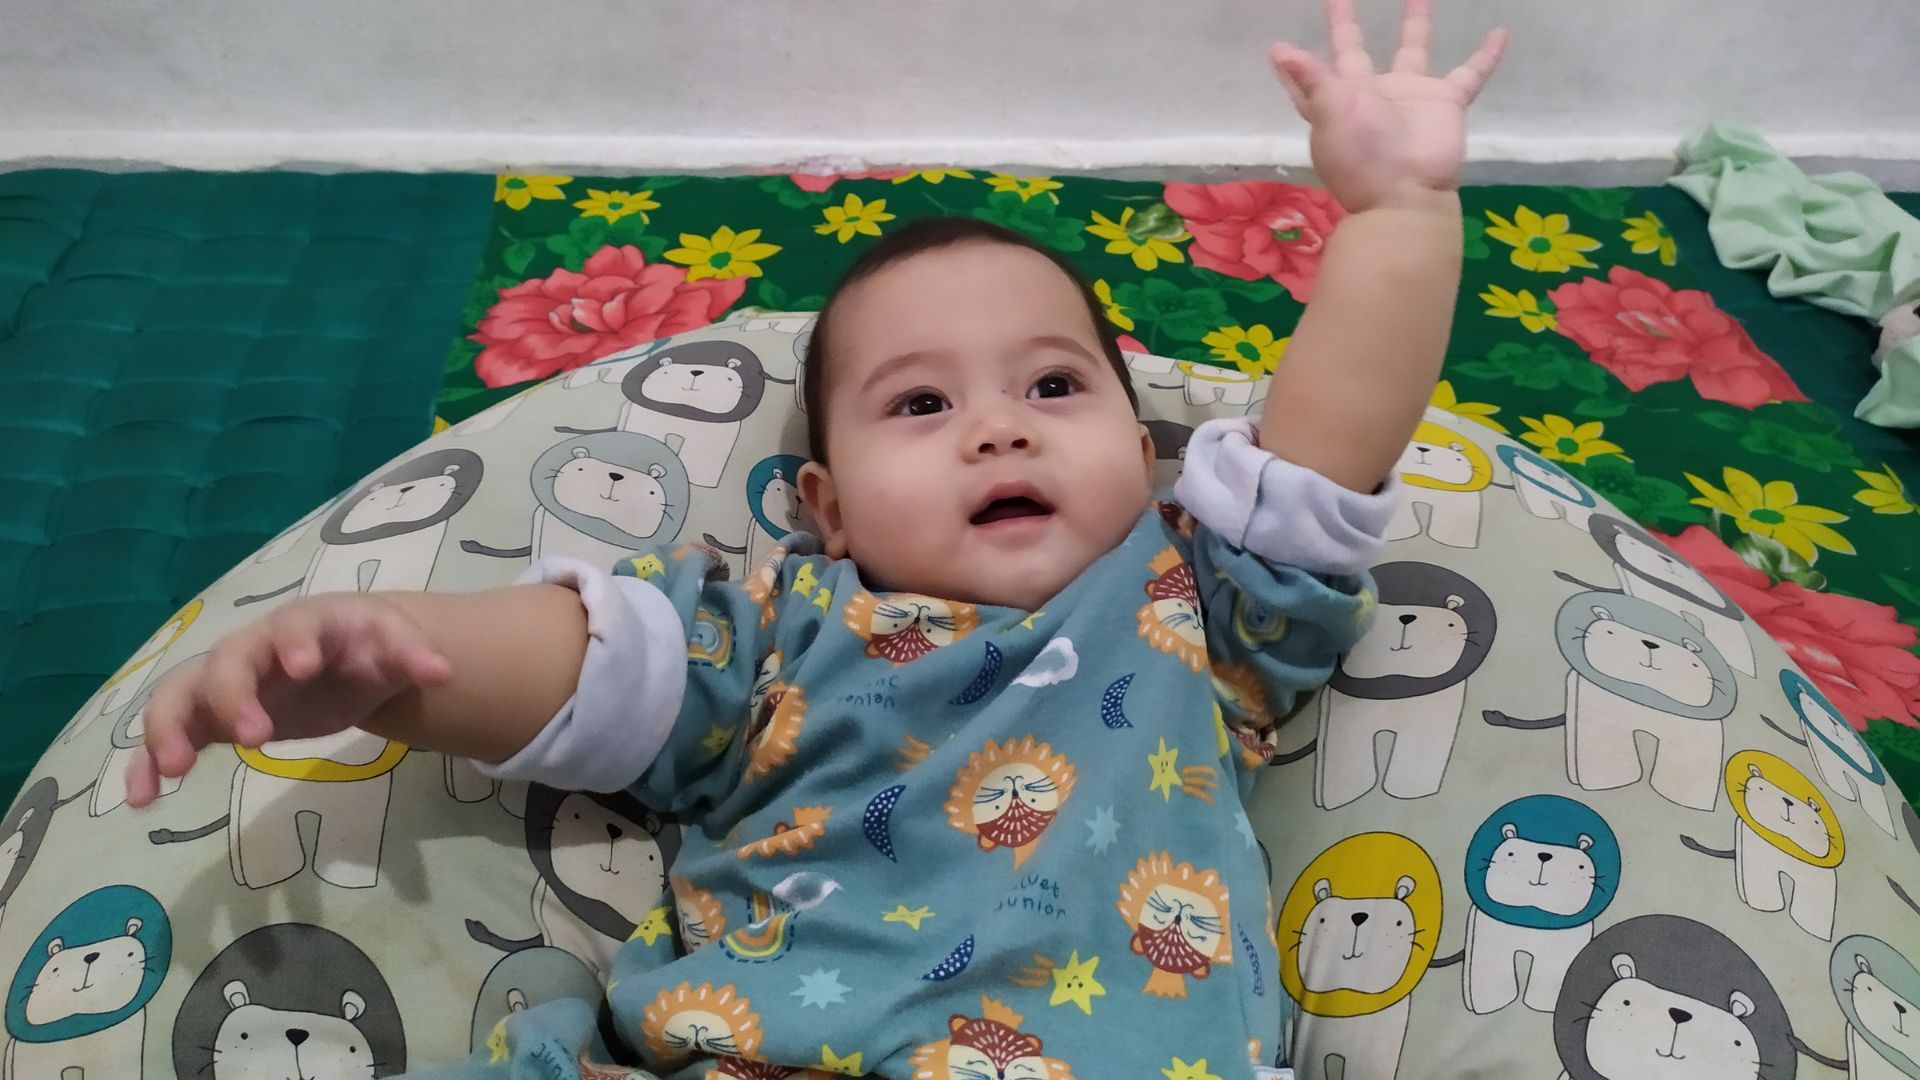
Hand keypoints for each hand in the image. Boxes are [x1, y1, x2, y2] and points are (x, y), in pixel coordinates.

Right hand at [125, 594, 450, 807]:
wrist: (344, 655)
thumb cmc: (366, 646)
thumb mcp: (394, 646)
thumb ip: (414, 656)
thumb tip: (444, 673)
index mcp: (303, 626)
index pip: (292, 627)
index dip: (294, 643)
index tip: (304, 667)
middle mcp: (253, 649)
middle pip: (227, 662)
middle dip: (234, 695)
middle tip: (255, 737)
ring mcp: (225, 682)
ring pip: (181, 695)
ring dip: (171, 729)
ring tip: (174, 770)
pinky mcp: (210, 717)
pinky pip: (171, 735)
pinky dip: (150, 762)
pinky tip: (144, 798)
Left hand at [1269, 0, 1506, 211]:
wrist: (1407, 193)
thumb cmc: (1362, 153)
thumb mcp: (1329, 111)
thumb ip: (1309, 78)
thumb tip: (1277, 50)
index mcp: (1338, 102)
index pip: (1313, 77)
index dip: (1298, 63)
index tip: (1281, 46)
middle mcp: (1372, 96)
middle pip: (1357, 53)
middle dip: (1349, 28)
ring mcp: (1410, 97)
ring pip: (1415, 49)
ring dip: (1417, 23)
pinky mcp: (1446, 103)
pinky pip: (1471, 74)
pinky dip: (1487, 56)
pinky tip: (1500, 33)